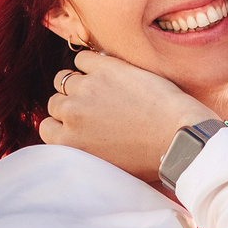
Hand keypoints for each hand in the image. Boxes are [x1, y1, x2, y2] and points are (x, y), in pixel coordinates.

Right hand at [39, 50, 220, 183]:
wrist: (179, 138)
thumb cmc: (151, 159)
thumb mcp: (107, 168)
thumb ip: (84, 153)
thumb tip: (73, 143)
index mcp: (70, 145)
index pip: (47, 127)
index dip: (63, 124)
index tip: (79, 124)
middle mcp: (71, 115)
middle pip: (56, 102)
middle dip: (72, 104)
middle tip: (95, 108)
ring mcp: (86, 89)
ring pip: (65, 79)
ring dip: (79, 83)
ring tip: (101, 89)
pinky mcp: (105, 68)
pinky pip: (83, 59)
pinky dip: (91, 64)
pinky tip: (108, 72)